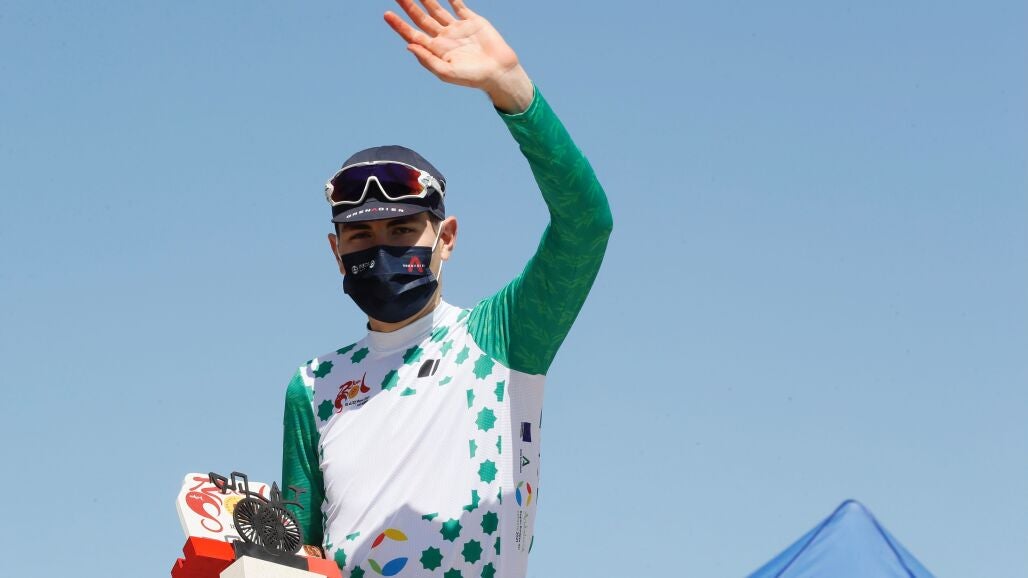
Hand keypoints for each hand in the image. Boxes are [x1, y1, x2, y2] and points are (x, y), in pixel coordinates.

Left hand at [384, 0, 533, 112]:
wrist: (499, 72)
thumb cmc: (473, 77)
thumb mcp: (447, 72)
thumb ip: (427, 60)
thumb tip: (408, 46)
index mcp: (436, 50)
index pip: (413, 35)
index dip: (399, 25)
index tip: (387, 14)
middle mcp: (444, 38)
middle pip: (421, 18)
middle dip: (408, 6)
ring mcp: (457, 28)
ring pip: (436, 9)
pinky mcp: (472, 21)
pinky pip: (457, 5)